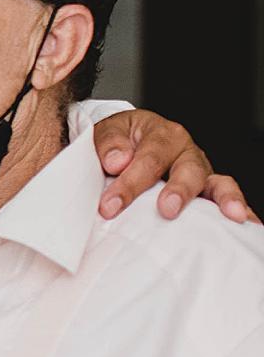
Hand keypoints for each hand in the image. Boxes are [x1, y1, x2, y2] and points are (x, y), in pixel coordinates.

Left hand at [91, 109, 253, 222]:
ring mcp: (200, 171)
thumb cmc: (117, 142)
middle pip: (187, 170)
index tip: (110, 206)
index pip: (148, 159)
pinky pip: (225, 196)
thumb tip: (117, 161)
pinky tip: (248, 224)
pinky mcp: (206, 189)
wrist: (126, 141)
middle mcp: (186, 151)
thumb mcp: (107, 133)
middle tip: (167, 210)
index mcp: (162, 134)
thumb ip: (109, 144)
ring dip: (224, 199)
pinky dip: (240, 208)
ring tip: (232, 215)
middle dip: (178, 191)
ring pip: (216, 183)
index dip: (129, 184)